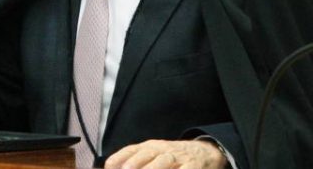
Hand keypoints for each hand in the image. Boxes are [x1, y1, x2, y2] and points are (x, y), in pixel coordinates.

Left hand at [105, 140, 226, 168]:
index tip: (108, 166)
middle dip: (134, 163)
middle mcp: (162, 149)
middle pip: (147, 153)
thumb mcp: (154, 155)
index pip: (132, 149)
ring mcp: (178, 157)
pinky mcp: (192, 166)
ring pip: (165, 160)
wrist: (204, 153)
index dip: (119, 157)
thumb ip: (136, 160)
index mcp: (150, 147)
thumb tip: (113, 168)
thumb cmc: (172, 158)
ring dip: (153, 168)